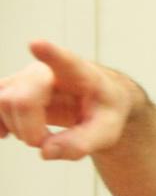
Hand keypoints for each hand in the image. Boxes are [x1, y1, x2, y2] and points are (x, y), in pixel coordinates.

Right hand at [0, 41, 133, 159]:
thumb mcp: (106, 132)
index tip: (37, 44)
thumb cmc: (103, 112)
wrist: (97, 102)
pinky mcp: (10, 88)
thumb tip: (45, 151)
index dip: (49, 53)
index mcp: (79, 75)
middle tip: (48, 142)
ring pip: (2, 102)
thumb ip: (81, 143)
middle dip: (30, 131)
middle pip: (20, 99)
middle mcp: (46, 70)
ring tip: (40, 136)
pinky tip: (6, 134)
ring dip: (18, 129)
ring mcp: (24, 78)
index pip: (63, 61)